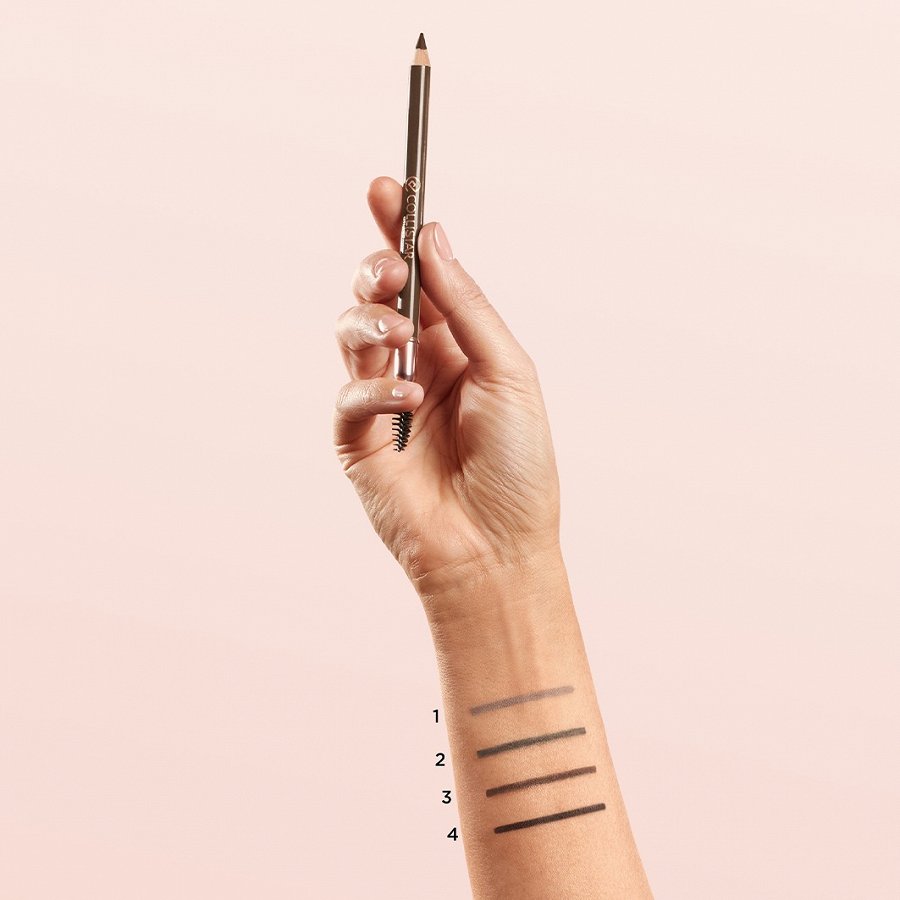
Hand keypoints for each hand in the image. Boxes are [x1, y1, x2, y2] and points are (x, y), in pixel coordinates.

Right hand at [333, 177, 561, 602]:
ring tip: (399, 333)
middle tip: (387, 267)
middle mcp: (417, 366)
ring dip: (369, 319)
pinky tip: (407, 398)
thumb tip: (432, 237)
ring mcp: (383, 402)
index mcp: (457, 347)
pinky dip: (374, 388)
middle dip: (374, 269)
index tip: (386, 186)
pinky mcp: (358, 441)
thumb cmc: (520, 465)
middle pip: (376, 296)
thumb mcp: (507, 372)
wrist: (499, 549)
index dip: (399, 232)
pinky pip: (349, 396)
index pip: (419, 278)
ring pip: (350, 334)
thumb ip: (466, 306)